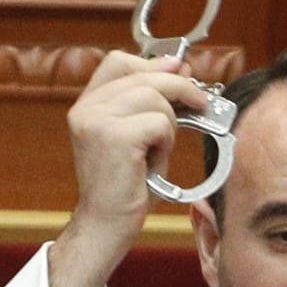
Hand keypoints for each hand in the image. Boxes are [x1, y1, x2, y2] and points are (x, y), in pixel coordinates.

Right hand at [49, 50, 209, 286]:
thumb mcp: (138, 136)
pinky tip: (154, 162)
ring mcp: (96, 121)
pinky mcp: (114, 137)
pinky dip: (166, 143)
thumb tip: (179, 65)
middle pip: (144, 75)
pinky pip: (160, 123)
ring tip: (160, 150)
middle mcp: (86, 108)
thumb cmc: (124, 186)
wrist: (106, 225)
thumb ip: (151, 102)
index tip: (180, 72)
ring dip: (169, 124)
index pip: (119, 60)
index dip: (153, 63)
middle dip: (180, 88)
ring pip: (155, 97)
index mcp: (87, 105)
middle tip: (201, 105)